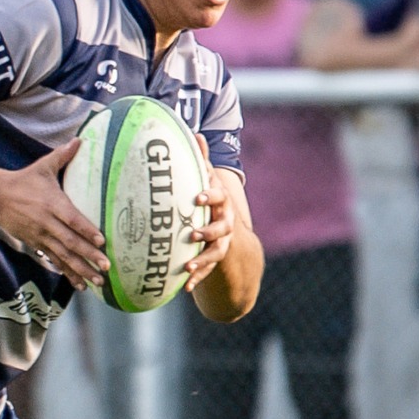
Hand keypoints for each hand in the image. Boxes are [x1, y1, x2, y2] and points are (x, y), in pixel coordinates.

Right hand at [0, 138, 106, 288]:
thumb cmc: (23, 180)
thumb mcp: (43, 166)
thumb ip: (63, 155)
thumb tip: (80, 139)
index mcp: (52, 204)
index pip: (72, 219)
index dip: (86, 231)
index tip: (101, 241)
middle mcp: (47, 223)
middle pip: (70, 242)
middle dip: (89, 256)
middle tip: (105, 266)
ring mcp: (41, 236)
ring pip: (63, 256)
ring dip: (81, 269)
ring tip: (97, 281)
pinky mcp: (36, 243)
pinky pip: (54, 260)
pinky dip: (67, 273)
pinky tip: (80, 283)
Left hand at [183, 137, 235, 290]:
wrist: (233, 233)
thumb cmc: (211, 200)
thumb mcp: (208, 180)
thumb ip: (201, 160)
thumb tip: (194, 131)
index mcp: (221, 202)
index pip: (219, 197)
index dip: (209, 196)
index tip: (197, 197)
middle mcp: (225, 222)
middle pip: (222, 226)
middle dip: (209, 229)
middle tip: (194, 233)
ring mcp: (222, 243)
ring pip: (216, 251)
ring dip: (203, 258)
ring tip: (189, 264)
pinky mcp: (216, 259)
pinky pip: (207, 270)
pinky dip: (196, 277)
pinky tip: (184, 287)